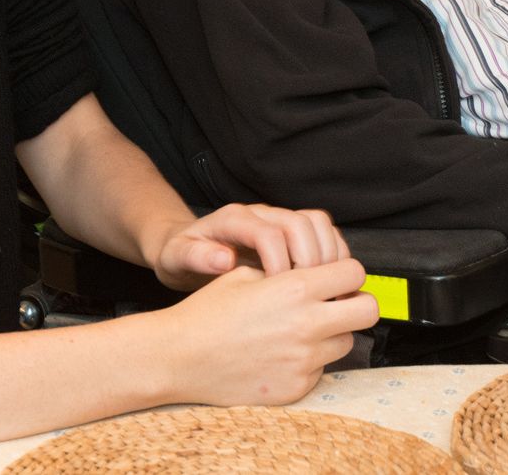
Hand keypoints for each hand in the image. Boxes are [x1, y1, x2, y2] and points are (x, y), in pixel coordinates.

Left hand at [149, 203, 348, 289]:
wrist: (184, 245)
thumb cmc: (180, 255)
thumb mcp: (176, 258)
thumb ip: (197, 257)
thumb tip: (224, 259)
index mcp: (233, 219)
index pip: (268, 233)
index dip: (279, 262)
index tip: (278, 291)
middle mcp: (260, 213)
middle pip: (301, 222)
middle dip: (311, 259)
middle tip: (308, 293)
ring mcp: (279, 218)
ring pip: (318, 223)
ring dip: (328, 255)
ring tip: (324, 289)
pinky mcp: (291, 230)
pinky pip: (323, 233)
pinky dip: (332, 256)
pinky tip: (327, 284)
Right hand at [159, 259, 378, 405]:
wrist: (179, 357)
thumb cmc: (209, 313)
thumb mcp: (248, 275)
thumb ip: (290, 273)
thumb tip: (318, 271)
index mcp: (295, 288)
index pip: (355, 272)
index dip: (347, 272)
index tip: (336, 277)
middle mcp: (307, 324)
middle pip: (368, 310)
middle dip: (356, 303)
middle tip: (338, 303)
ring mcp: (304, 360)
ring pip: (347, 341)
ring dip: (332, 334)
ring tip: (301, 331)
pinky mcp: (296, 387)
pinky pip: (321, 370)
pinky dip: (309, 361)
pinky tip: (281, 355)